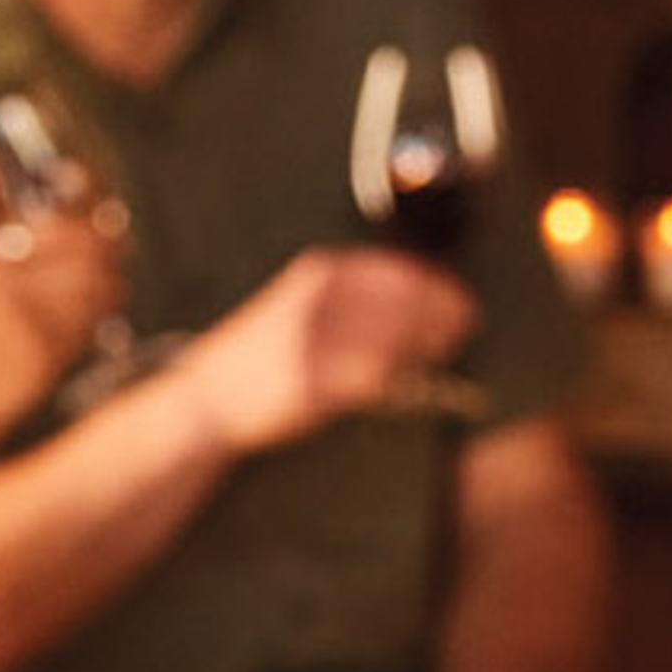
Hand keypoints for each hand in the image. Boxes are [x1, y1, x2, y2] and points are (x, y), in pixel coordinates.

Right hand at [0, 207, 121, 430]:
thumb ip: (28, 262)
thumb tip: (95, 237)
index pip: (54, 228)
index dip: (90, 232)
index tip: (108, 237)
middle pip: (81, 256)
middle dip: (109, 262)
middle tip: (119, 269)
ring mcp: (19, 315)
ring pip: (90, 292)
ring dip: (109, 294)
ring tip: (112, 296)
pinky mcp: (38, 348)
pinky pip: (84, 329)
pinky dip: (91, 330)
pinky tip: (87, 332)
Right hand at [180, 246, 480, 455]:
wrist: (206, 400)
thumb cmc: (262, 354)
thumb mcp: (298, 303)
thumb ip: (349, 295)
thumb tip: (418, 299)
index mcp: (316, 275)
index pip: (393, 271)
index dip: (433, 286)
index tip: (459, 298)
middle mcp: (317, 302)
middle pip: (401, 302)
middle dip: (440, 313)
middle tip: (465, 324)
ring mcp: (314, 342)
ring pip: (394, 338)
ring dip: (428, 344)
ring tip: (447, 349)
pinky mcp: (312, 384)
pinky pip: (373, 379)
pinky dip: (400, 379)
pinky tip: (415, 382)